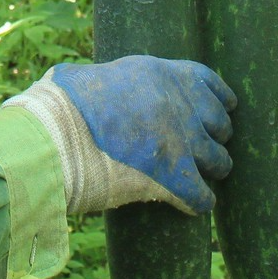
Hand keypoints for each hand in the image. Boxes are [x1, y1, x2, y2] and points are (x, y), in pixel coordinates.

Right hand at [2, 56, 234, 215]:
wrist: (55, 134)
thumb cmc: (60, 105)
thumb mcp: (92, 77)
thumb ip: (109, 82)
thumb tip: (88, 86)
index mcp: (161, 72)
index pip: (207, 82)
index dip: (217, 100)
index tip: (222, 110)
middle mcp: (180, 102)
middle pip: (220, 124)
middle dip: (212, 138)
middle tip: (198, 151)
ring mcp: (182, 139)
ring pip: (219, 161)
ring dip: (209, 171)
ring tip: (197, 179)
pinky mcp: (176, 174)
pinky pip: (203, 196)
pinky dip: (197, 203)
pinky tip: (189, 205)